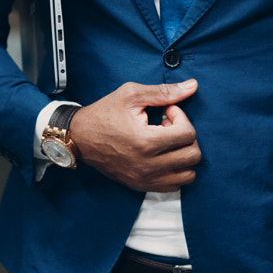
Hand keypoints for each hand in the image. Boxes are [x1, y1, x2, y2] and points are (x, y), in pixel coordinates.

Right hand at [69, 79, 200, 191]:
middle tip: (168, 126)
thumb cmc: (104, 113)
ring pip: (188, 174)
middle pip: (192, 155)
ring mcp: (145, 179)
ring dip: (183, 154)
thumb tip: (193, 86)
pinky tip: (162, 154)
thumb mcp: (132, 94)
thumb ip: (165, 91)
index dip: (181, 117)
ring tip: (166, 141)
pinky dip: (175, 169)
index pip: (188, 134)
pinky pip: (174, 185)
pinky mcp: (141, 186)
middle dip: (186, 135)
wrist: (80, 137)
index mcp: (146, 142)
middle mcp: (148, 165)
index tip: (166, 111)